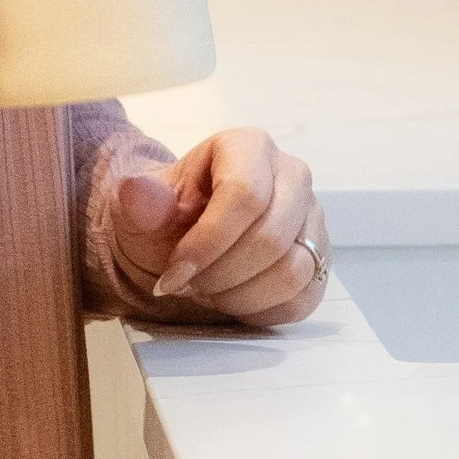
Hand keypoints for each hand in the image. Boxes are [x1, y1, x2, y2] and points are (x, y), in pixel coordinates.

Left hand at [110, 129, 324, 326]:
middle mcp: (291, 175)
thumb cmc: (166, 217)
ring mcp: (312, 218)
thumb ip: (140, 200)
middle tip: (188, 285)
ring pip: (292, 273)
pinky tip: (231, 300)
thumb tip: (138, 192)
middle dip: (221, 275)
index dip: (208, 243)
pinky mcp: (320, 258)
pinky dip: (260, 311)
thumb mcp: (141, 207)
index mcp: (248, 147)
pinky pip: (303, 299)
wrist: (181, 239)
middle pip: (271, 238)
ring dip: (240, 296)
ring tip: (208, 291)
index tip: (174, 273)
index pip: (244, 195)